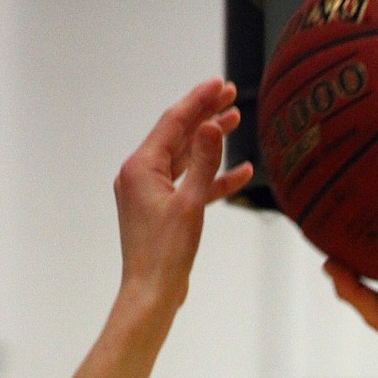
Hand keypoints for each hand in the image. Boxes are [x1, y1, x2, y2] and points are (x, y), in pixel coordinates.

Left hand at [114, 79, 252, 309]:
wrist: (151, 293)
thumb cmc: (166, 255)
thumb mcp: (190, 204)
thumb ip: (202, 163)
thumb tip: (210, 125)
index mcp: (141, 167)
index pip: (173, 122)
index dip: (199, 101)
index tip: (221, 84)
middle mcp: (140, 174)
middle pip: (177, 135)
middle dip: (205, 116)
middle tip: (231, 97)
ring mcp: (149, 191)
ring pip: (184, 158)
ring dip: (210, 143)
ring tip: (234, 123)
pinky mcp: (160, 209)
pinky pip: (187, 184)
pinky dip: (210, 178)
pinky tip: (238, 174)